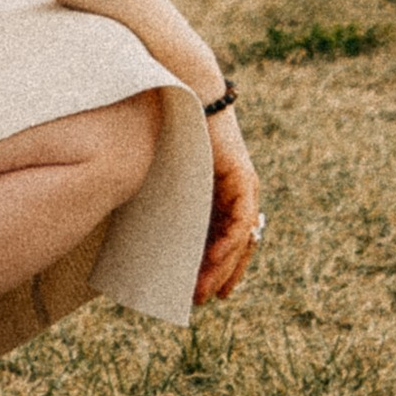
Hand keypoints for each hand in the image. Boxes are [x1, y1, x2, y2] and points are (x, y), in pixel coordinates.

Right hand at [193, 108, 260, 307]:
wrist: (188, 96)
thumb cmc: (175, 132)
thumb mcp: (175, 180)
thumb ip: (174, 205)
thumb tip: (151, 234)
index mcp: (222, 195)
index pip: (225, 242)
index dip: (216, 270)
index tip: (204, 294)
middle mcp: (239, 195)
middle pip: (236, 247)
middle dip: (219, 275)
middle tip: (202, 300)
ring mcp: (244, 189)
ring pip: (240, 240)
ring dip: (222, 266)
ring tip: (204, 289)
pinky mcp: (244, 180)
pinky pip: (241, 220)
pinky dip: (229, 242)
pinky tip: (213, 258)